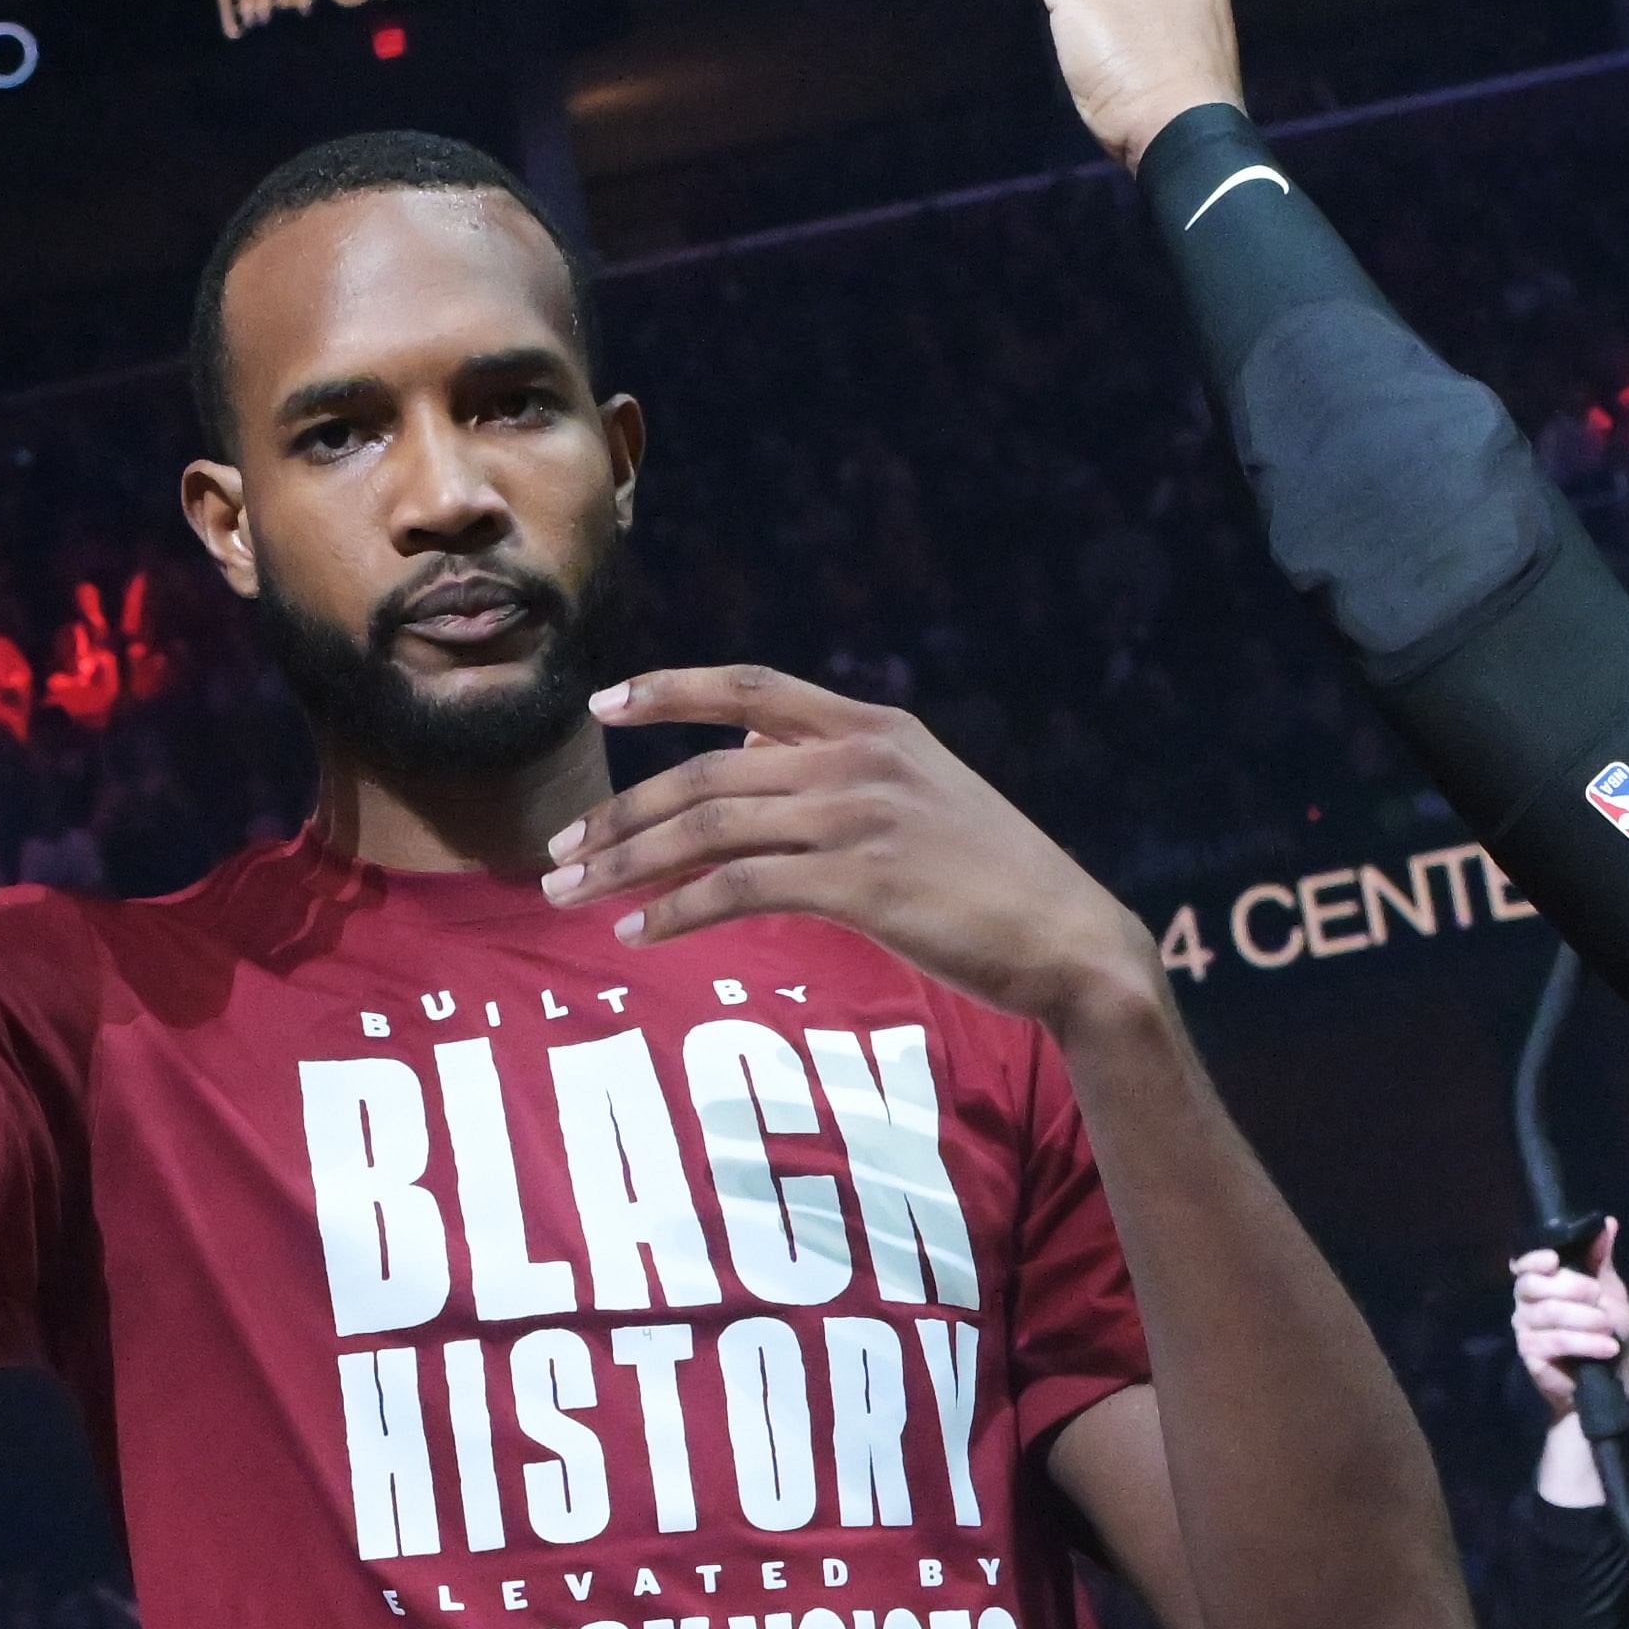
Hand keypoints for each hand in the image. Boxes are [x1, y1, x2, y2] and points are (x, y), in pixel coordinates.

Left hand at [552, 665, 1160, 1037]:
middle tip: (558, 849)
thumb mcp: (922, 794)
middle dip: (617, 813)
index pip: (749, 688)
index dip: (669, 690)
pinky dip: (673, 913)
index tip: (604, 704)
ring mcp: (858, 818)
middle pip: (703, 774)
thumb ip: (837, 768)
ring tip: (567, 895)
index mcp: (874, 727)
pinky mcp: (857, 884)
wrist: (1069, 940)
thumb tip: (746, 754)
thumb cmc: (992, 881)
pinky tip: (636, 935)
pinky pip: (735, 891)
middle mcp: (858, 759)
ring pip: (705, 831)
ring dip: (623, 864)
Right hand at [1508, 1232, 1628, 1405]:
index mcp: (1541, 1282)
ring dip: (1586, 1319)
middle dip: (1572, 1287)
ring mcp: (1525, 1329)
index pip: (1523, 1263)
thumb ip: (1601, 1260)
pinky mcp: (1530, 1354)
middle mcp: (1526, 1302)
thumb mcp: (1609, 1292)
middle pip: (1534, 1284)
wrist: (1608, 1378)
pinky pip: (1555, 1340)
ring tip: (1609, 1329)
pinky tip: (1607, 1347)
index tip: (1554, 1260)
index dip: (1533, 1259)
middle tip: (1599, 1298)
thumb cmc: (1606, 1331)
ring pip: (1549, 1312)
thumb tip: (1607, 1223)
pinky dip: (1586, 1342)